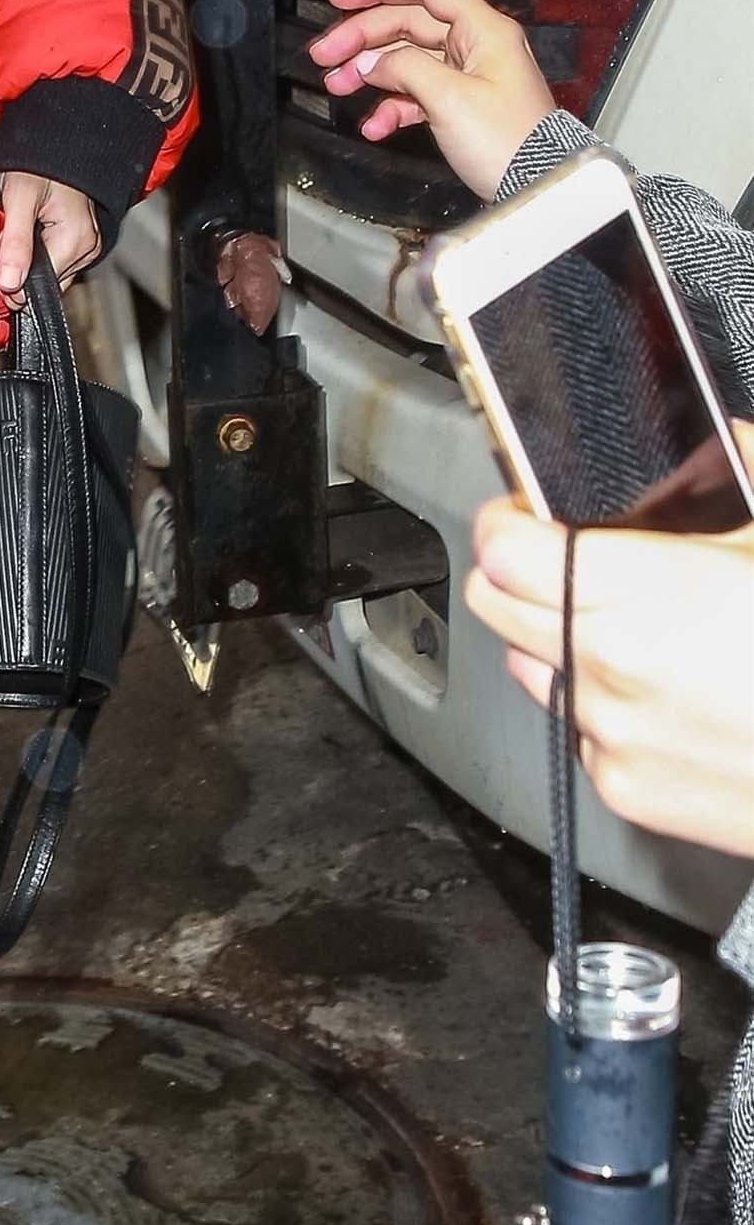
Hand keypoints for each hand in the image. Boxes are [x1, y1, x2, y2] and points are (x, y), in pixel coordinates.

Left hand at [0, 174, 101, 300]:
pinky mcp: (81, 242)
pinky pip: (53, 261)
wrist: (55, 141)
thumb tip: (10, 284)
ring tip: (17, 226)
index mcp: (76, 240)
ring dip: (23, 258)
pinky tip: (28, 229)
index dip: (9, 274)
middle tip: (4, 233)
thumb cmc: (37, 162)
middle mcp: (87, 249)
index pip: (37, 285)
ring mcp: (87, 247)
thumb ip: (15, 243)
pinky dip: (34, 252)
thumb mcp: (19, 198)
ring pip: (46, 273)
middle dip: (15, 265)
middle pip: (42, 282)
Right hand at [306, 0, 556, 196]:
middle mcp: (476, 46)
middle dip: (362, 38)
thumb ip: (405, 69)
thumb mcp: (451, 98)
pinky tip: (374, 125)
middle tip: (324, 54)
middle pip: (408, 24)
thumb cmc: (510, 142)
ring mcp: (468, 76)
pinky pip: (417, 95)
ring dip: (369, 72)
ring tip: (336, 85)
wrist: (539, 188)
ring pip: (407, 60)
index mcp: (483, 30)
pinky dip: (391, 106)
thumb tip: (372, 63)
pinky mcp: (461, 106)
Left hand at [464, 438, 753, 858]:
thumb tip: (734, 435)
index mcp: (639, 594)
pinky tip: (668, 695)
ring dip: (558, 641)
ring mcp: (610, 733)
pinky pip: (579, 730)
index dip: (507, 520)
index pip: (502, 547)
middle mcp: (607, 666)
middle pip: (494, 604)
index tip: (526, 511)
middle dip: (519, 573)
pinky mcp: (624, 789)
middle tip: (569, 560)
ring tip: (633, 632)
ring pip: (532, 667)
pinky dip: (603, 708)